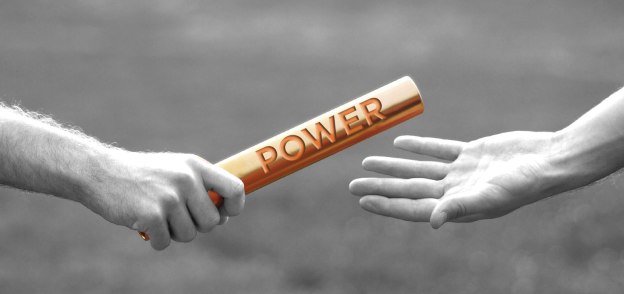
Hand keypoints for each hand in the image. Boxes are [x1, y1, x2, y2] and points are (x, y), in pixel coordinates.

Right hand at [82, 152, 244, 249]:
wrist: (100, 172)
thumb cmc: (143, 175)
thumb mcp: (176, 169)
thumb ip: (201, 187)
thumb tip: (225, 215)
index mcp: (196, 166)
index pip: (235, 188)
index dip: (235, 206)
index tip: (225, 214)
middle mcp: (186, 180)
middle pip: (212, 221)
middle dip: (197, 225)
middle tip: (177, 217)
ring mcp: (169, 197)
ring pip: (190, 235)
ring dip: (174, 233)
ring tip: (159, 216)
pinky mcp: (151, 215)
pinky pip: (166, 243)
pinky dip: (156, 239)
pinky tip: (144, 224)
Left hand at [349, 132, 561, 227]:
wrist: (549, 160)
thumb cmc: (524, 183)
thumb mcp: (490, 196)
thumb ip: (459, 207)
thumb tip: (433, 222)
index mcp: (456, 206)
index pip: (412, 207)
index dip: (386, 204)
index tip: (362, 200)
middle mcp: (454, 191)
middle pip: (408, 189)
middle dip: (381, 187)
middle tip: (353, 184)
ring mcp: (461, 172)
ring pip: (418, 169)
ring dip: (393, 167)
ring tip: (366, 162)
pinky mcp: (470, 153)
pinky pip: (437, 149)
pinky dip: (419, 147)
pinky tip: (399, 144)